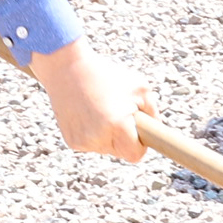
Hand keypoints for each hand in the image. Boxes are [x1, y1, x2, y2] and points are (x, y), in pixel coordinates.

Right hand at [28, 38, 148, 162]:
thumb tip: (155, 132)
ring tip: (99, 109)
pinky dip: (92, 132)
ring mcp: (83, 141)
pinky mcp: (71, 140)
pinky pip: (90, 143)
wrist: (67, 68)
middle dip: (124, 138)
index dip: (140, 145)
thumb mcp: (139, 87)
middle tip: (117, 114)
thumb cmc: (106, 75)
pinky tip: (87, 113)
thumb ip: (153, 113)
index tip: (138, 133)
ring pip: (105, 148)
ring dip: (107, 135)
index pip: (136, 155)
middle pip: (121, 153)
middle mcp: (99, 138)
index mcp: (118, 126)